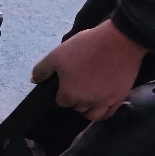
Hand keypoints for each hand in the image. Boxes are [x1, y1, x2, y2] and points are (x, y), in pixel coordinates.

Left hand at [31, 20, 146, 120]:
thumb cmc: (85, 47)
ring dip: (88, 109)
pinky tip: (102, 104)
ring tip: (89, 98)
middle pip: (77, 107)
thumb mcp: (56, 55)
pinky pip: (110, 112)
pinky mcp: (120, 97)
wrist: (119, 40)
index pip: (61, 102)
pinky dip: (104, 111)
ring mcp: (104, 102)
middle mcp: (86, 103)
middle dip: (75, 99)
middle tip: (79, 86)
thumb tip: (34, 80)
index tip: (66, 84)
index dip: (62, 93)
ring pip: (93, 114)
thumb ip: (42, 70)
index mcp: (68, 95)